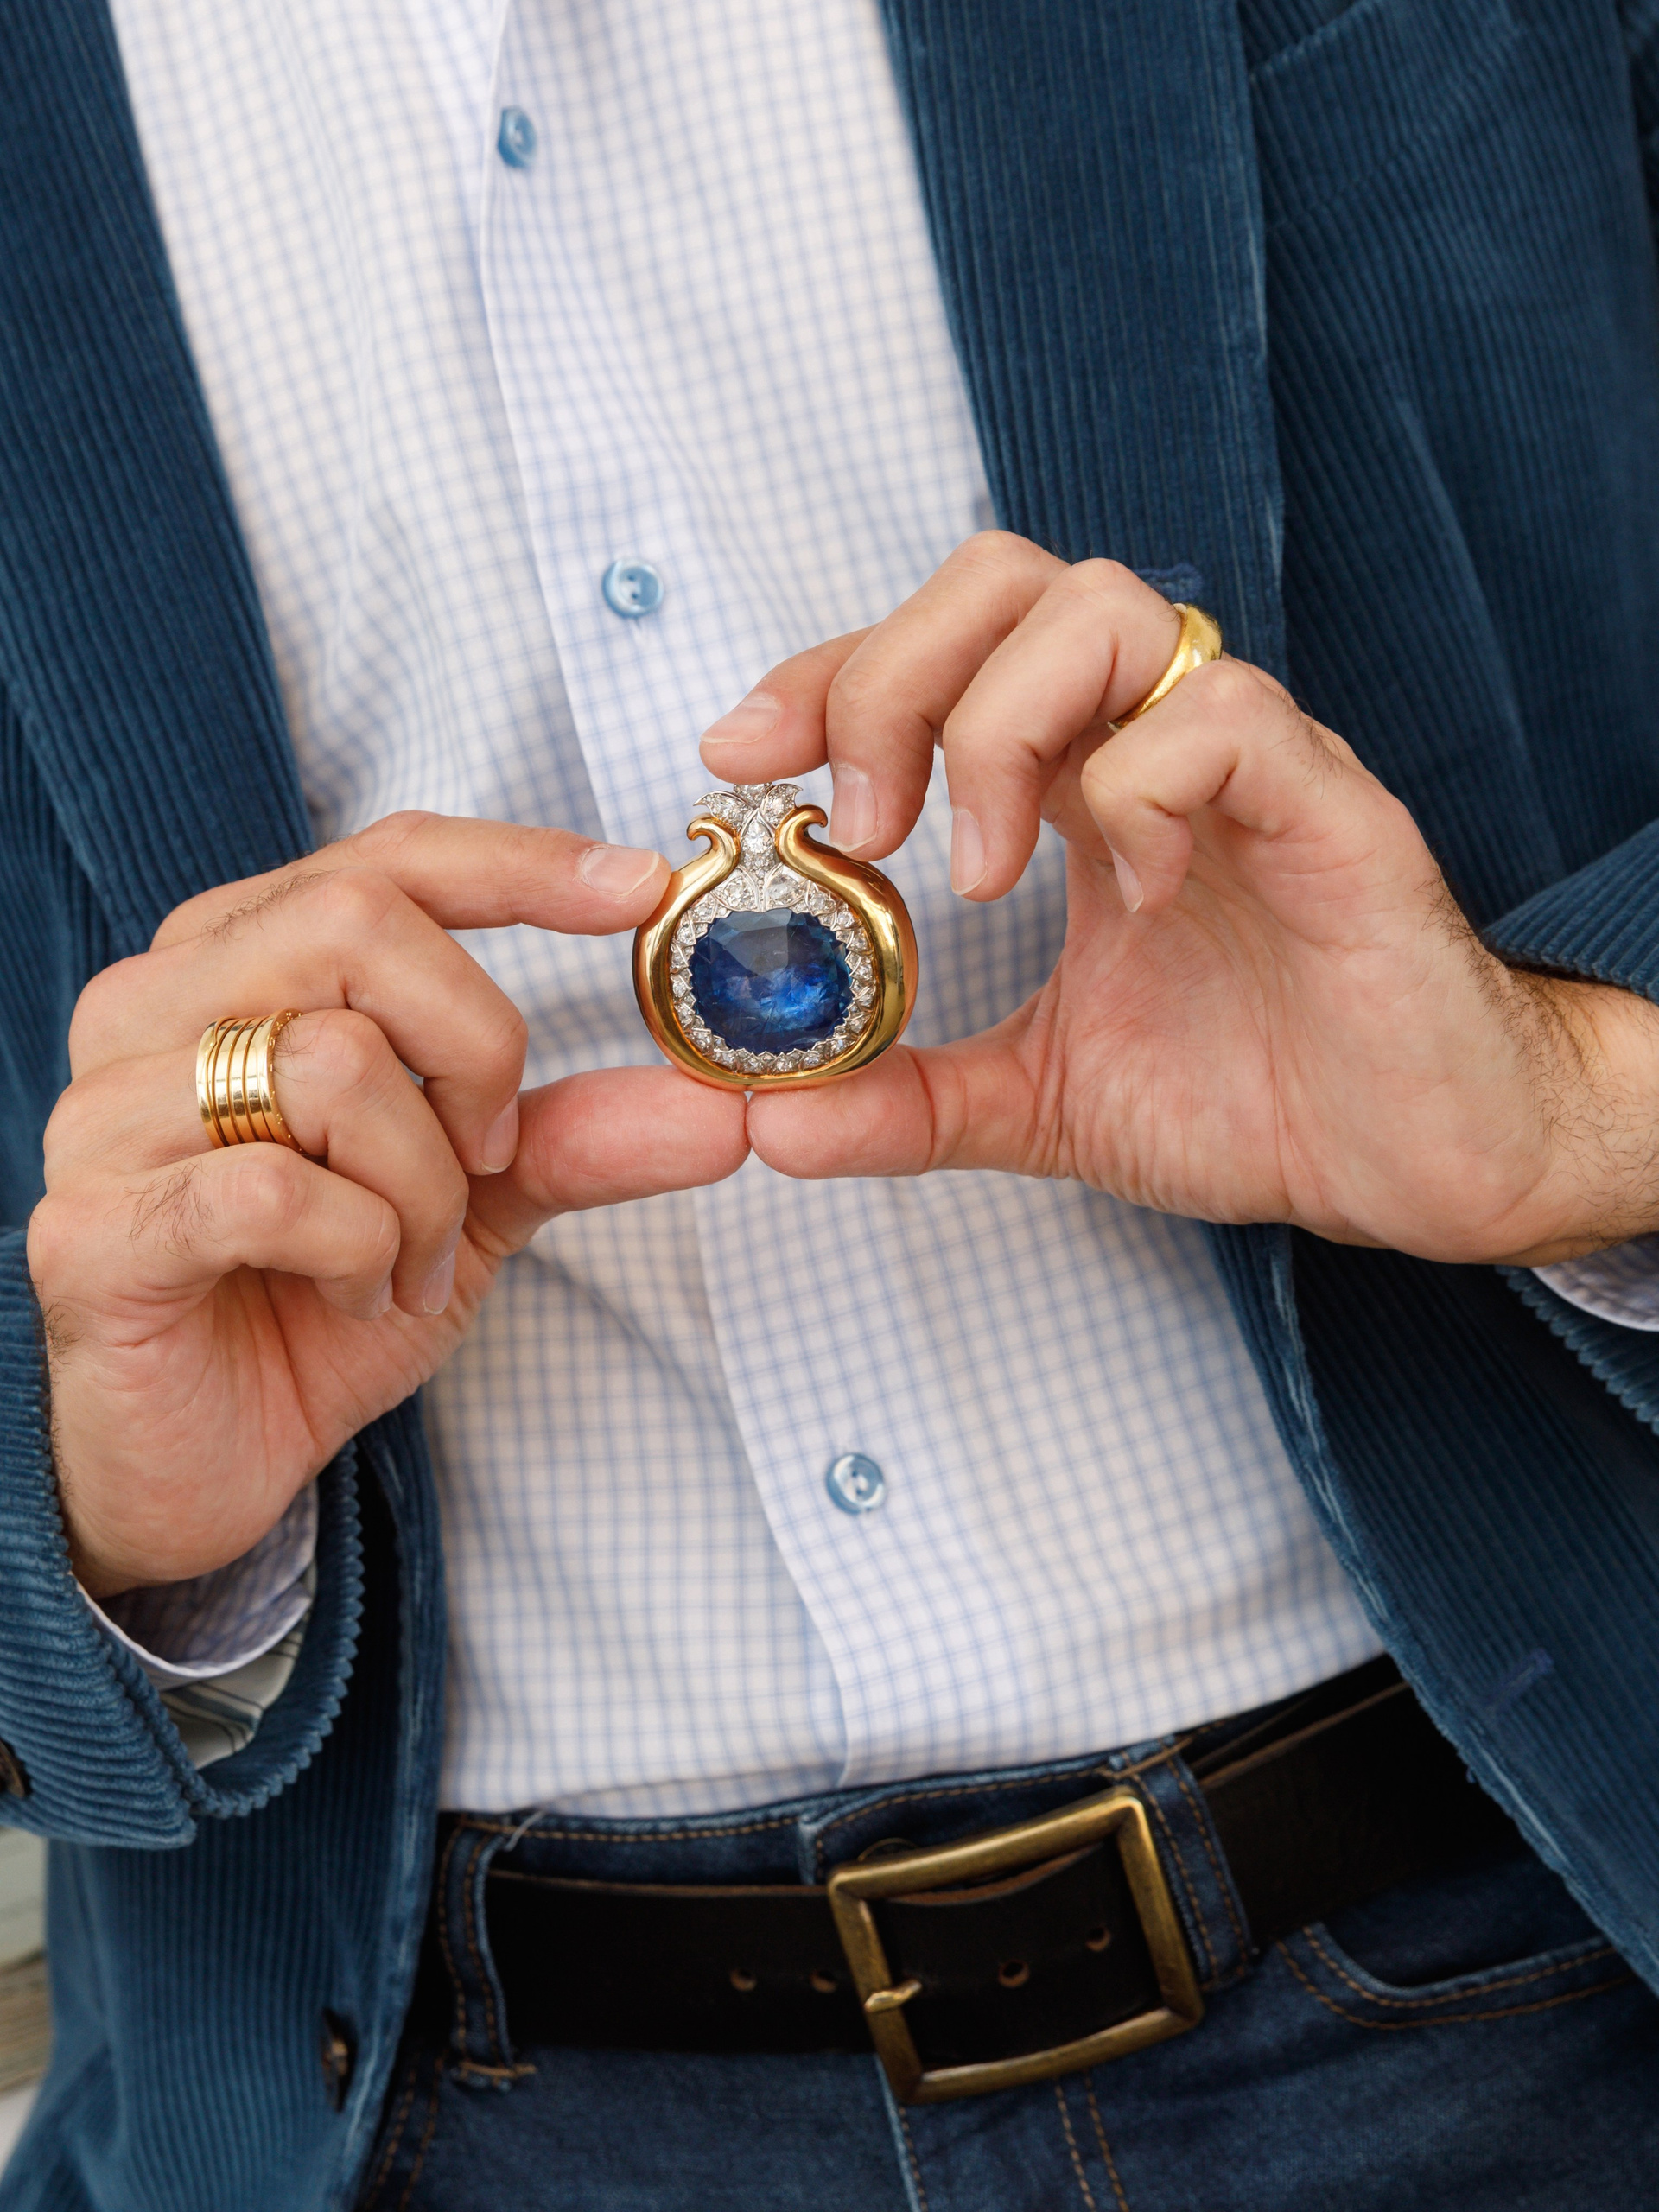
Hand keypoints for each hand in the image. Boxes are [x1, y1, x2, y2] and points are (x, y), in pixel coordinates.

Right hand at [30, 813, 747, 1596]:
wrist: (200, 1458)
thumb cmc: (314, 1298)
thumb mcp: (472, 1202)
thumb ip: (574, 1135)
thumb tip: (724, 1106)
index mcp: (234, 960)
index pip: (385, 859)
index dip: (520, 864)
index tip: (641, 889)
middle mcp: (152, 1006)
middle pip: (358, 924)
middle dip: (476, 1047)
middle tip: (489, 1156)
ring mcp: (106, 1112)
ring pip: (328, 1062)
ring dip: (422, 1185)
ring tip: (407, 1259)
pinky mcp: (94, 1228)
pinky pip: (277, 1191)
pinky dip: (360, 1250)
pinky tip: (352, 1295)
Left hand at [701, 533, 1658, 1266]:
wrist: (1419, 1159)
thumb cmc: (1256, 1094)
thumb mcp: (1039, 1100)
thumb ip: (907, 1098)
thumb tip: (769, 1119)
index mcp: (1077, 784)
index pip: (933, 656)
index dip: (825, 676)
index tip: (738, 757)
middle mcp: (1150, 742)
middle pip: (1003, 581)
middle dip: (892, 675)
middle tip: (859, 822)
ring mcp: (1241, 762)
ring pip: (1107, 609)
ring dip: (1001, 722)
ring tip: (979, 866)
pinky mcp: (1326, 806)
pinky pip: (1219, 721)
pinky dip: (1140, 792)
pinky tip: (1138, 897)